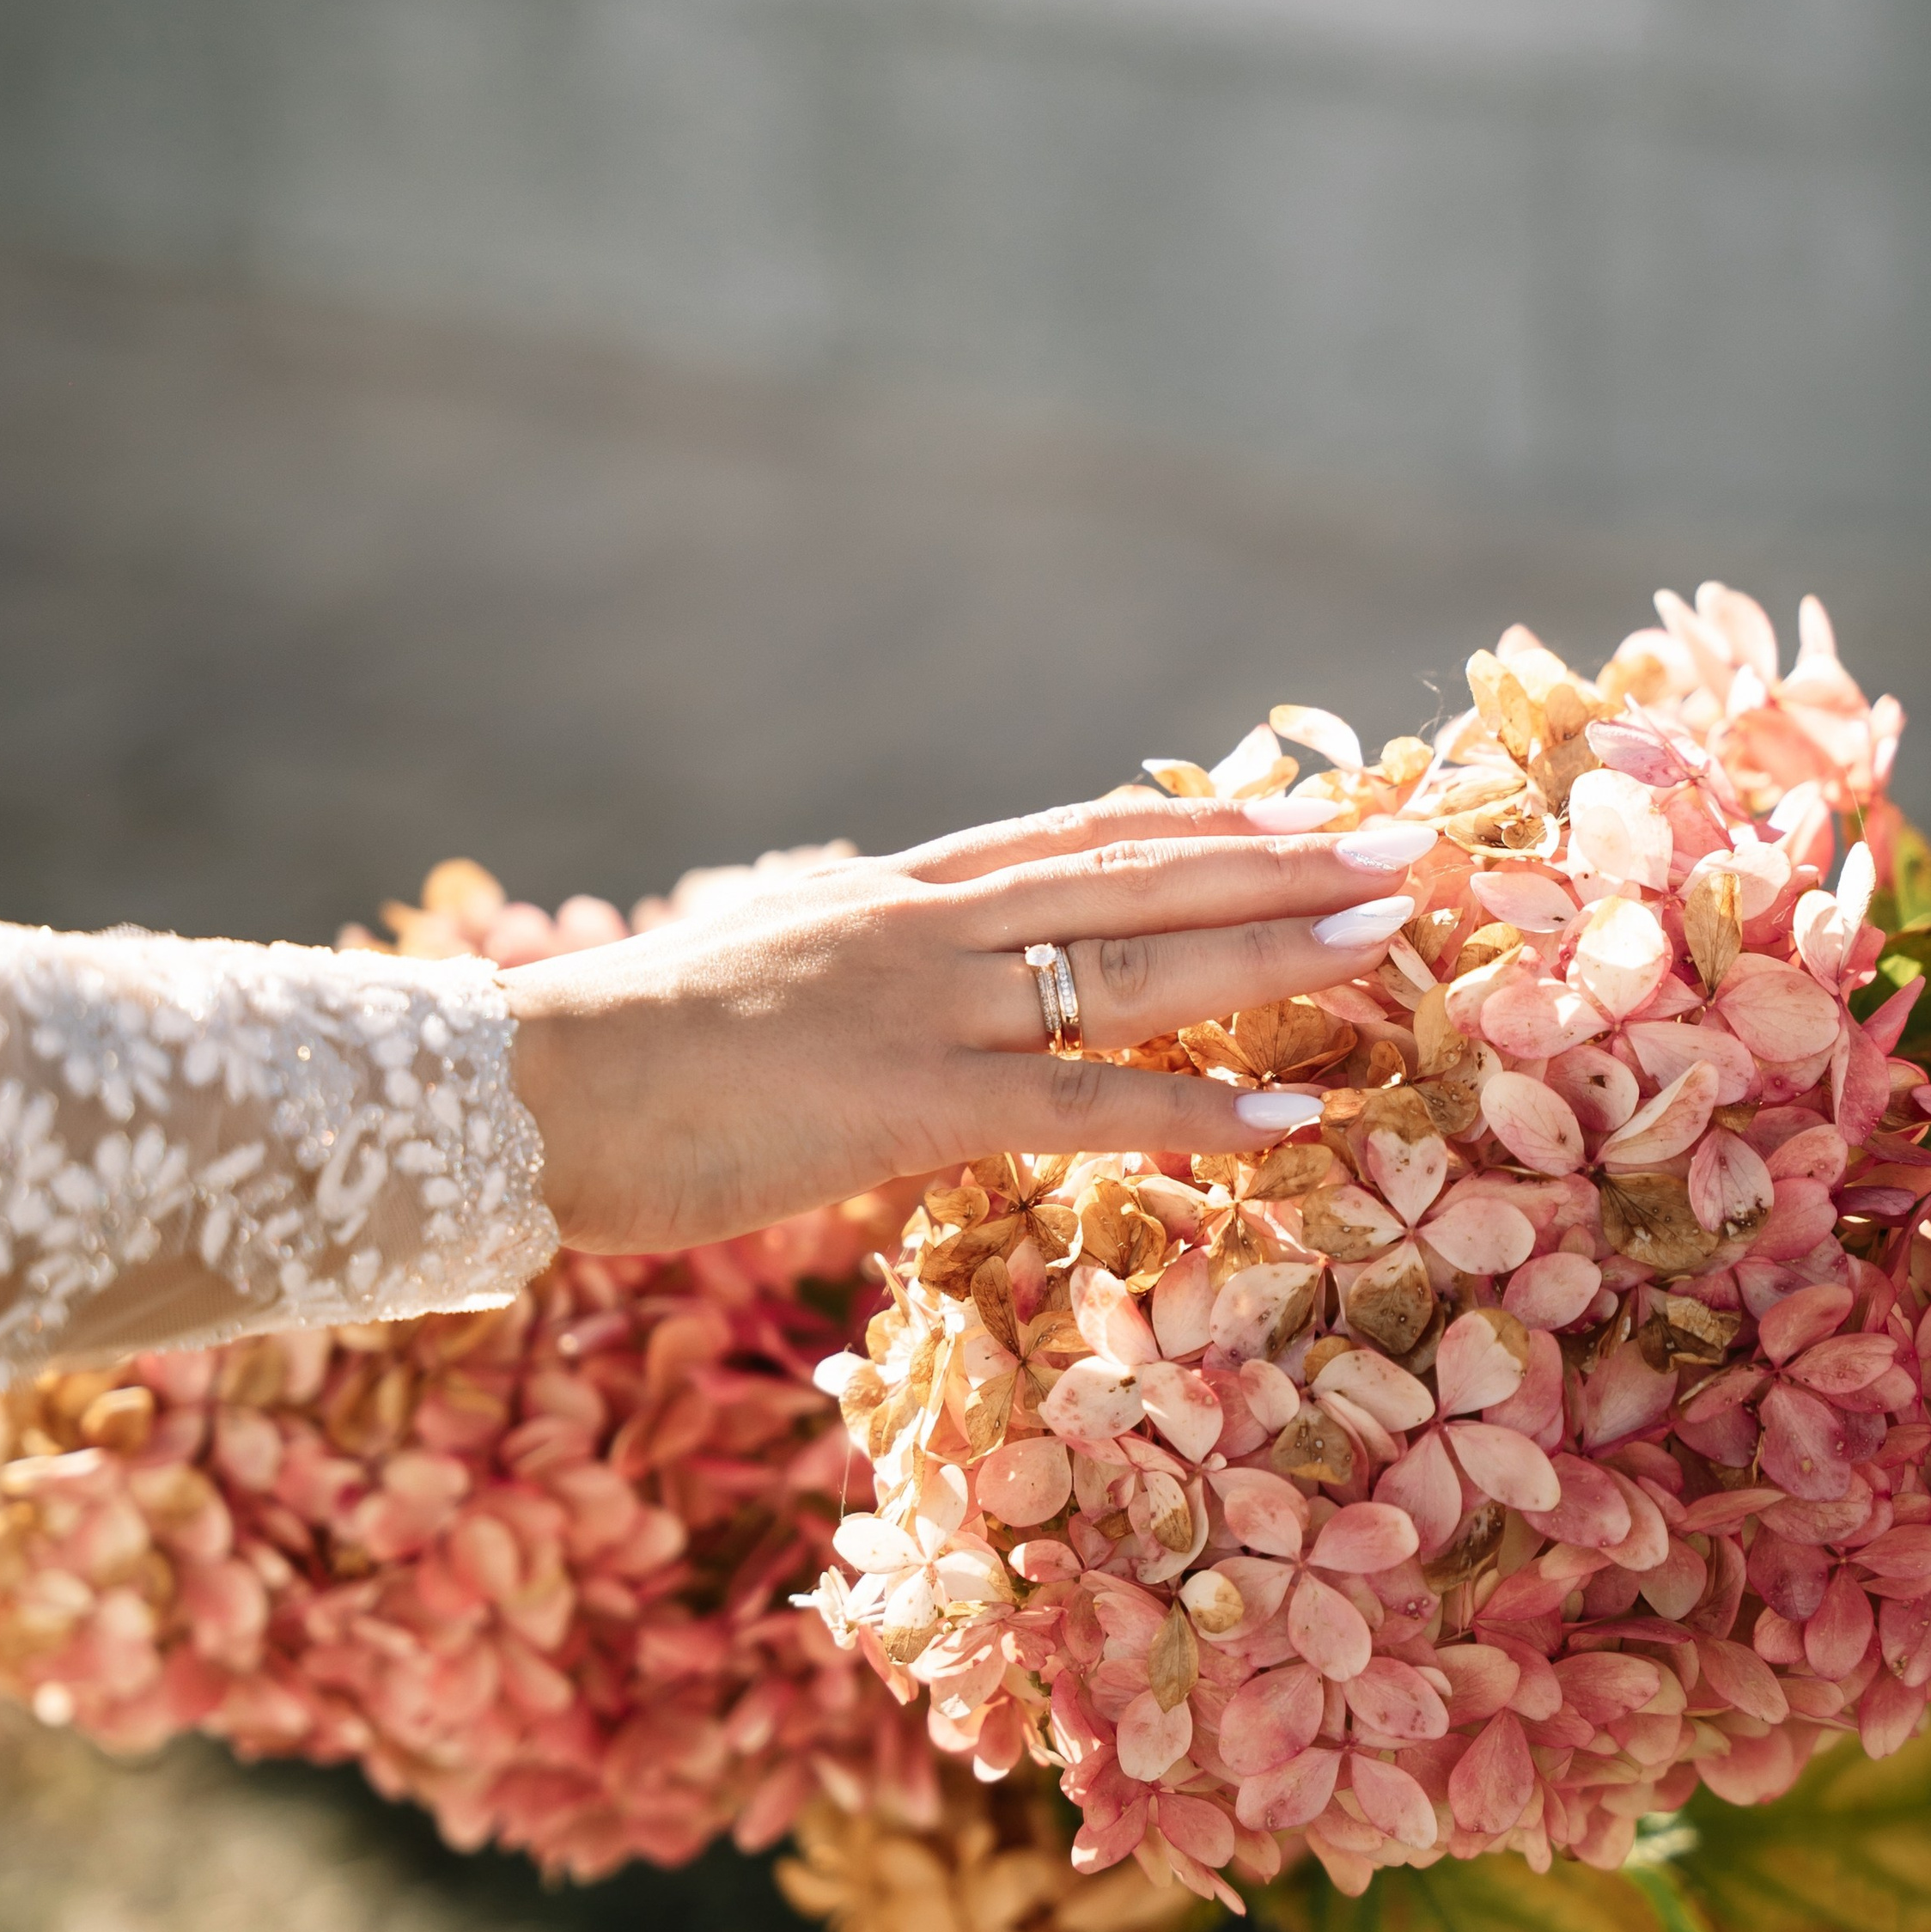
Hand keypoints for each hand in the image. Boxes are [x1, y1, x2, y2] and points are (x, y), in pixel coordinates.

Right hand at [502, 789, 1437, 1251]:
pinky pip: (1082, 1105)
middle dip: (1283, 861)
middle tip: (1408, 846)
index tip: (1305, 811)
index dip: (1202, 825)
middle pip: (1138, 875)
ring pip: (1136, 964)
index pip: (1079, 837)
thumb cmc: (625, 1062)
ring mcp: (926, 1006)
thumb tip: (916, 1013)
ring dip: (1275, 948)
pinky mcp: (908, 1101)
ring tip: (1389, 932)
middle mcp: (929, 926)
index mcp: (895, 898)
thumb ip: (859, 988)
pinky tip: (1292, 1120)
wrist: (522, 1089)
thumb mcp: (765, 990)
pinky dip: (1194, 1111)